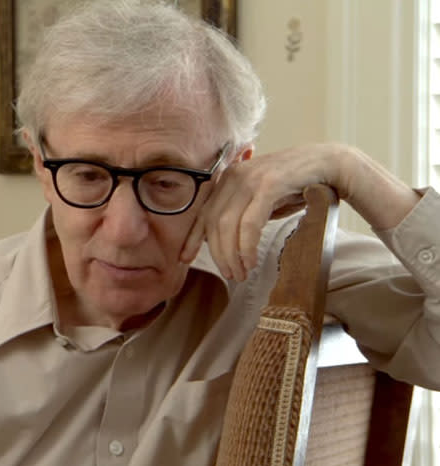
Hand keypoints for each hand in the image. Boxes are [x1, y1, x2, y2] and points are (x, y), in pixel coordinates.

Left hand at [180, 143, 352, 280]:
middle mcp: (234, 176)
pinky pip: (249, 223)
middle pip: (213, 223)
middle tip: (230, 275)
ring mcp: (251, 178)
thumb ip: (241, 213)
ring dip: (232, 255)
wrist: (329, 164)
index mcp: (227, 178)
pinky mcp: (269, 185)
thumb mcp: (260, 199)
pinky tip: (250, 261)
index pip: (203, 213)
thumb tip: (222, 242)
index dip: (192, 238)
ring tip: (241, 273)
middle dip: (217, 254)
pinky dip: (246, 246)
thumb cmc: (295, 185)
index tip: (184, 259)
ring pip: (228, 225)